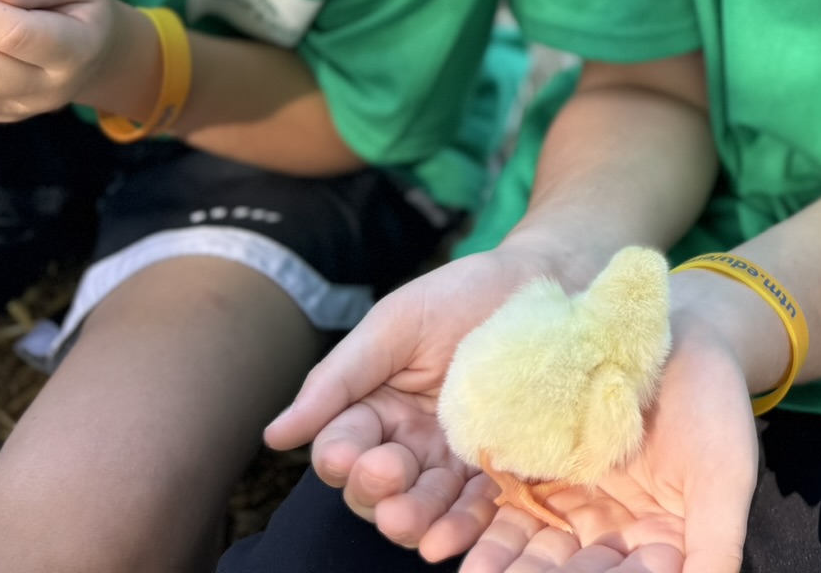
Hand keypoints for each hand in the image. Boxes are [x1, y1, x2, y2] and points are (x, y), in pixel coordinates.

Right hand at [264, 241, 564, 558]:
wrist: (545, 283)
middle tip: (389, 478)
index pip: (343, 448)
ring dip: (414, 520)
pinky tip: (452, 537)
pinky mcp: (502, 468)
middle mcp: (409, 443)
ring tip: (415, 524)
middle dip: (377, 492)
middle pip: (377, 489)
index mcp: (376, 409)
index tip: (350, 456)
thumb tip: (275, 436)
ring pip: (422, 506)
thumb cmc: (464, 294)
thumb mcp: (396, 324)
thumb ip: (338, 378)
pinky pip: (477, 507)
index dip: (341, 459)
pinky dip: (462, 526)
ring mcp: (454, 461)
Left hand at [457, 301, 759, 572]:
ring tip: (475, 571)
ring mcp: (578, 503)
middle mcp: (616, 533)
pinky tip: (460, 536)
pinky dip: (490, 524)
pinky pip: (514, 504)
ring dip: (507, 562)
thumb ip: (716, 546)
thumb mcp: (725, 476)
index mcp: (662, 544)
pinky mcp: (547, 470)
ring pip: (538, 545)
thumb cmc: (716, 403)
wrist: (680, 332)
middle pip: (575, 570)